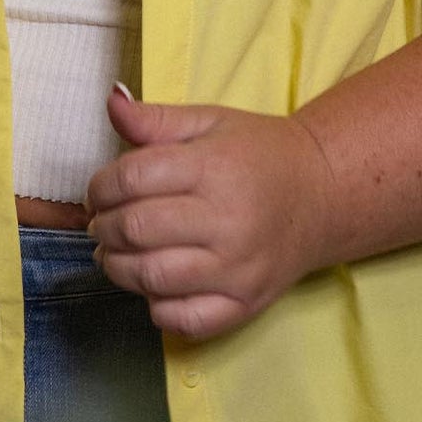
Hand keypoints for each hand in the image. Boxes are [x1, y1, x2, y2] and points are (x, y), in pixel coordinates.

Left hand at [83, 87, 337, 340]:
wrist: (324, 194)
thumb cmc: (259, 154)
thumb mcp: (210, 122)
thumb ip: (156, 119)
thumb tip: (111, 101)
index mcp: (214, 167)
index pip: (132, 178)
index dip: (100, 187)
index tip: (97, 193)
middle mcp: (228, 220)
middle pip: (135, 229)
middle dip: (103, 227)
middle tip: (101, 224)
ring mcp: (238, 268)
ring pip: (151, 278)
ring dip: (118, 268)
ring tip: (115, 254)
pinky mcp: (246, 303)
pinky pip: (182, 320)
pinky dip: (156, 307)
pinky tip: (154, 285)